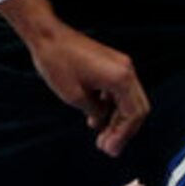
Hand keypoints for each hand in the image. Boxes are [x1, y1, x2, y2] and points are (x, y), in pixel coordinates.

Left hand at [7, 4, 147, 155]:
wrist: (48, 36)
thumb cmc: (58, 62)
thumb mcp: (75, 97)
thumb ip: (96, 113)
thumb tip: (102, 124)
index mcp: (121, 78)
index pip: (134, 114)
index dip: (123, 135)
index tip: (111, 149)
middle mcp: (126, 70)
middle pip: (137, 108)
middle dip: (123, 130)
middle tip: (108, 148)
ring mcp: (120, 65)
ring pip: (129, 100)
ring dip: (117, 120)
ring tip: (102, 138)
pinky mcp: (111, 64)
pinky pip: (119, 91)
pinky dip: (112, 107)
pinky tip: (96, 120)